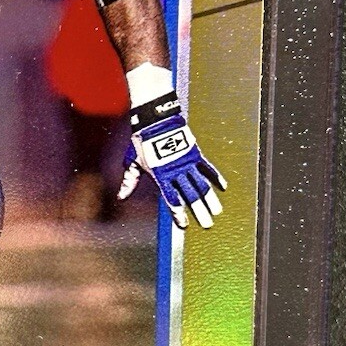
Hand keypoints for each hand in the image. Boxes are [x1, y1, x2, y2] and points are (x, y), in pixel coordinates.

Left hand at [118, 90, 226, 229]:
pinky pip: (208, 167)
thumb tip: (121, 197)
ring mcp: (187, 162)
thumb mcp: (133, 162)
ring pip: (202, 184)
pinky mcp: (195, 153)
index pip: (171, 198)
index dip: (178, 212)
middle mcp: (176, 171)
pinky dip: (216, 177)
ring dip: (211, 199)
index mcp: (161, 175)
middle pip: (190, 194)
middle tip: (207, 224)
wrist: (155, 120)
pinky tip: (223, 187)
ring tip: (217, 211)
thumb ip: (130, 181)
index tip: (184, 225)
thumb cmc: (142, 142)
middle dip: (199, 211)